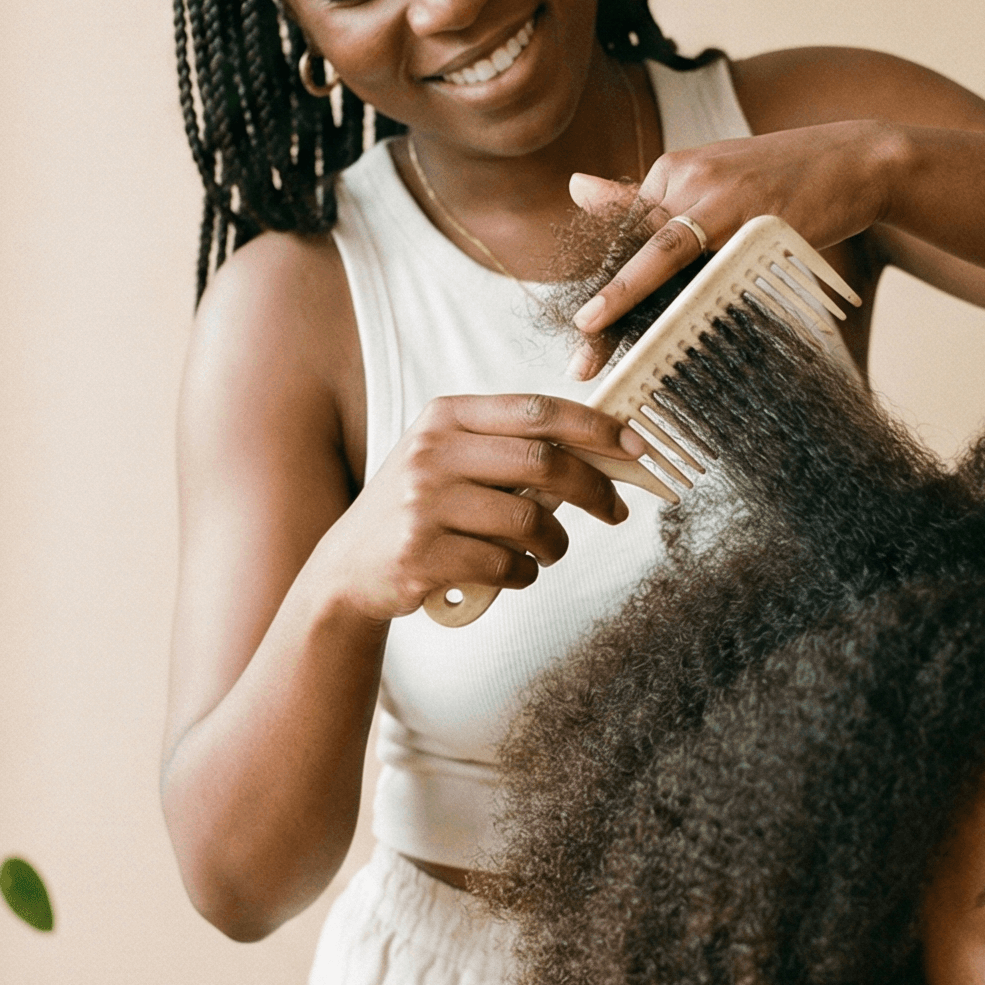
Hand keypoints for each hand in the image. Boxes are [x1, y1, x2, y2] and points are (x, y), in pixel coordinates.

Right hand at [332, 394, 643, 621]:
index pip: (538, 411)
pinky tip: (515, 573)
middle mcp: (431, 452)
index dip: (596, 427)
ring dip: (555, 543)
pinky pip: (504, 564)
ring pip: (529, 520)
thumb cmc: (421, 510)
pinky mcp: (421, 554)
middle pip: (543, 462)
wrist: (349, 568)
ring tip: (549, 551)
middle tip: (615, 510)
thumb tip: (601, 452)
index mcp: (446, 417)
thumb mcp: (451, 460)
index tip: (635, 445)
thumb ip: (511, 450)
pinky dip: (524, 573)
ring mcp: (422, 504)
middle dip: (594, 489)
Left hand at [565, 122, 893, 374]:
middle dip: (605, 306)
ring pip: (660, 257)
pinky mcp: (757, 221)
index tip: (584, 333)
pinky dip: (686, 300)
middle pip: (632, 249)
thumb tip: (576, 188)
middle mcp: (688, 177)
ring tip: (592, 334)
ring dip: (624, 300)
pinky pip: (711, 267)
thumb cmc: (785, 180)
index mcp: (672, 170)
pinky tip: (665, 332)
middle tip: (580, 357)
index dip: (602, 288)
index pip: (624, 236)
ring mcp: (722, 198)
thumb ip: (652, 199)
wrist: (860, 160)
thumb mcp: (715, 180)